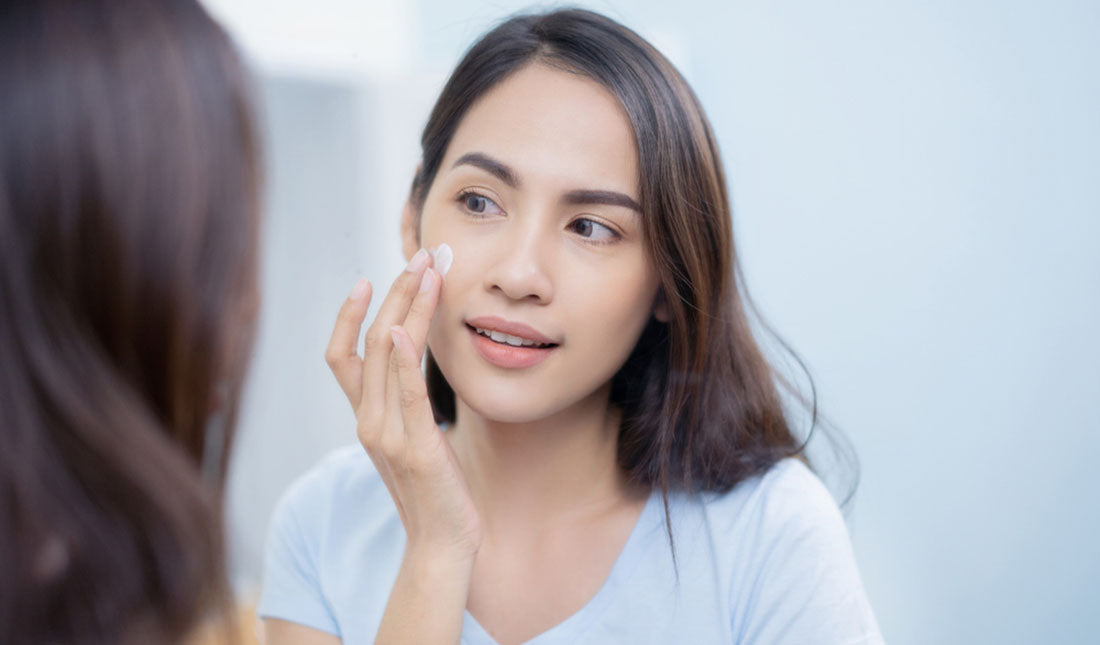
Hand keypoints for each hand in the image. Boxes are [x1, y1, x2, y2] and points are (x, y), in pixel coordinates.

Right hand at [325, 249, 481, 560]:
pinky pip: (406, 395)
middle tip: (420, 257)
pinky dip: (405, 360)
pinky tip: (411, 329)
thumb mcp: (413, 438)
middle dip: (394, 294)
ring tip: (429, 272)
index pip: (341, 355)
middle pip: (370, 343)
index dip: (349, 315)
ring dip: (409, 308)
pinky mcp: (417, 448)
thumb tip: (414, 363)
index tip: (369, 277)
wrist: (441, 543)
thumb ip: (403, 404)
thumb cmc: (434, 489)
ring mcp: (389, 435)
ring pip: (388, 357)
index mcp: (365, 418)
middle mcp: (368, 422)